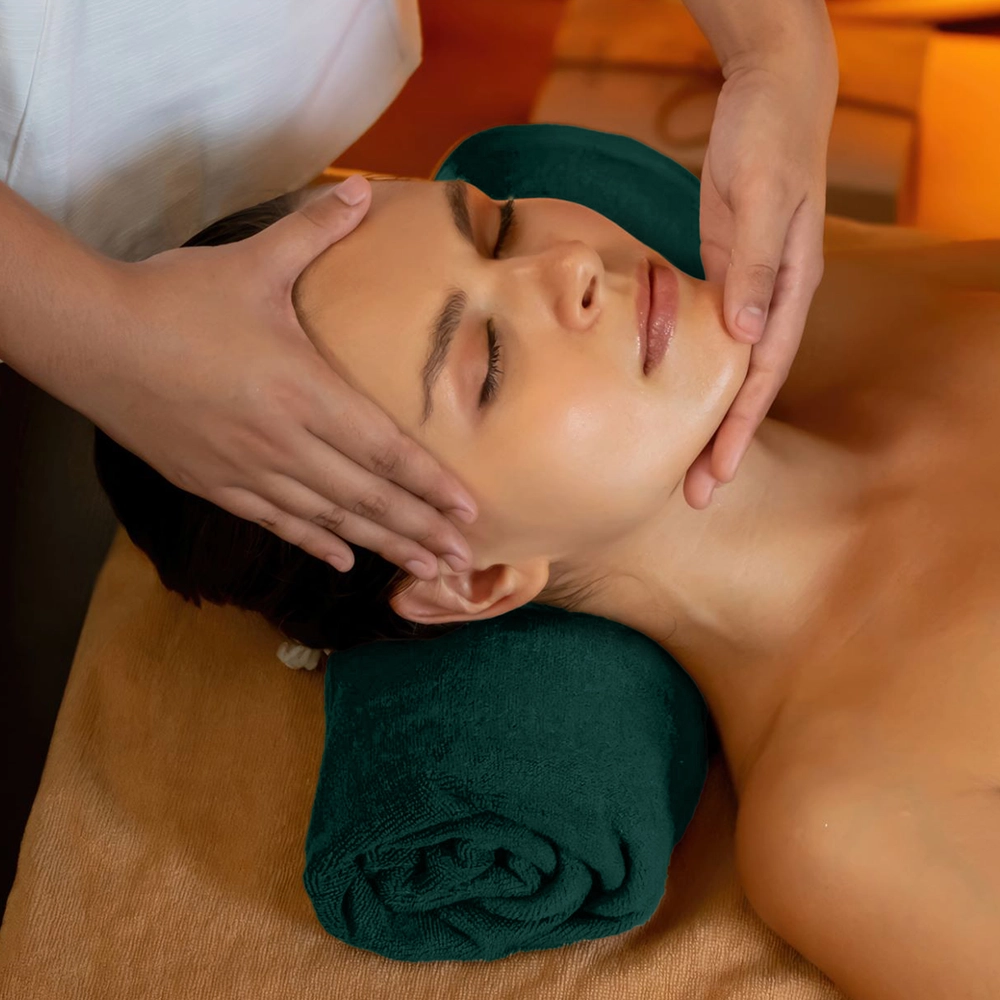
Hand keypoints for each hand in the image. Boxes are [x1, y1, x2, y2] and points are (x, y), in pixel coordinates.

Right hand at [90, 176, 476, 578]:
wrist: (90, 337)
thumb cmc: (175, 296)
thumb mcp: (253, 260)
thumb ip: (314, 229)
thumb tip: (362, 188)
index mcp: (304, 389)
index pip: (386, 449)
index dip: (431, 484)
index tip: (469, 511)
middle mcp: (283, 440)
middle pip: (367, 496)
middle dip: (420, 529)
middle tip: (462, 559)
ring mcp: (247, 470)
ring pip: (329, 519)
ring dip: (380, 546)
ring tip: (422, 570)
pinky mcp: (214, 485)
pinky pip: (277, 524)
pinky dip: (315, 544)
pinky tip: (345, 563)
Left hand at [683, 53, 837, 508]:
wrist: (769, 97)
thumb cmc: (769, 139)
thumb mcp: (760, 197)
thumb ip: (751, 264)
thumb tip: (745, 333)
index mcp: (788, 288)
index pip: (763, 372)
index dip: (740, 426)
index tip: (719, 472)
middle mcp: (771, 300)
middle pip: (748, 386)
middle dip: (725, 442)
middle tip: (698, 496)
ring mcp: (746, 290)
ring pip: (728, 371)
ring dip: (708, 420)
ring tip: (685, 468)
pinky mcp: (721, 275)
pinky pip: (709, 340)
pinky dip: (692, 378)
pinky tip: (670, 403)